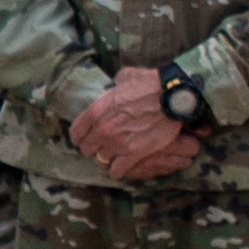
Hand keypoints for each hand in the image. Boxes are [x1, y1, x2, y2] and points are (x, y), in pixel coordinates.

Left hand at [66, 65, 201, 181]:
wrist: (172, 96)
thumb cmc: (150, 84)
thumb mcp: (126, 78)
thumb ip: (115, 84)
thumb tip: (116, 84)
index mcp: (97, 111)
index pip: (76, 133)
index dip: (81, 137)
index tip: (86, 138)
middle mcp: (103, 129)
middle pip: (87, 149)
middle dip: (94, 148)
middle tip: (102, 146)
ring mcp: (118, 143)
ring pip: (101, 160)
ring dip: (106, 159)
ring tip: (113, 156)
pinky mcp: (134, 153)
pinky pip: (117, 171)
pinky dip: (118, 171)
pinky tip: (121, 167)